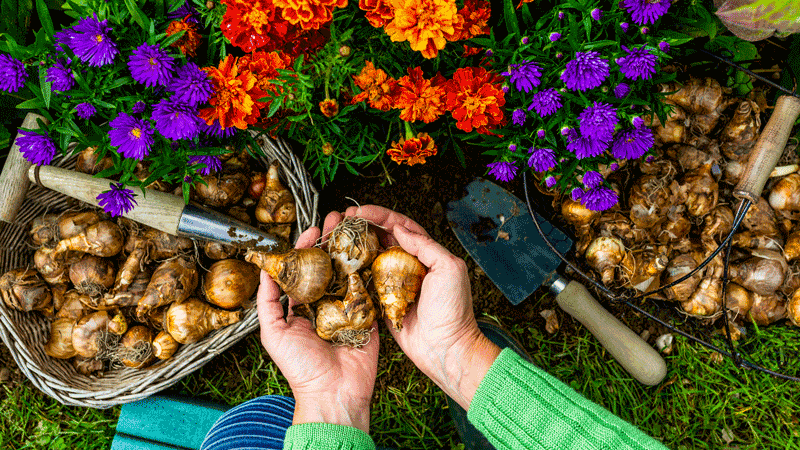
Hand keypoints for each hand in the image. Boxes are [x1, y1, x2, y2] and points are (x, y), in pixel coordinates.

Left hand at [256, 211, 378, 432]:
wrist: (333, 393)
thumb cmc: (300, 367)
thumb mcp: (273, 332)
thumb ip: (268, 300)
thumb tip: (266, 269)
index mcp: (302, 306)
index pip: (304, 269)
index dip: (307, 247)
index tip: (312, 229)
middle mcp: (325, 304)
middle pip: (329, 265)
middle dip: (333, 241)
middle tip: (339, 218)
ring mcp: (348, 307)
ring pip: (350, 271)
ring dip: (353, 248)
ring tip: (356, 225)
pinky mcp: (368, 314)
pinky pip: (370, 288)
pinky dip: (372, 269)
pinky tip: (374, 248)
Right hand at [345, 205, 499, 409]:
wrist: (446, 348)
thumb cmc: (452, 309)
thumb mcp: (448, 269)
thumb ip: (425, 246)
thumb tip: (400, 229)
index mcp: (426, 254)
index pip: (401, 226)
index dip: (380, 215)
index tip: (360, 211)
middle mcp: (408, 265)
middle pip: (382, 238)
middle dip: (363, 226)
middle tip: (343, 219)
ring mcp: (394, 283)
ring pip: (371, 257)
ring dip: (355, 246)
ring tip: (337, 236)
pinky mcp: (383, 301)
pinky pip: (365, 282)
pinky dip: (353, 271)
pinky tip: (340, 263)